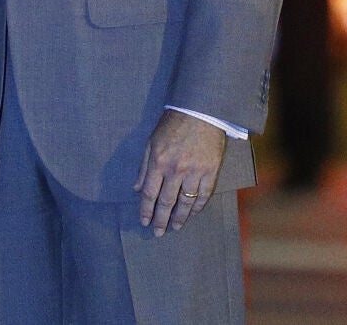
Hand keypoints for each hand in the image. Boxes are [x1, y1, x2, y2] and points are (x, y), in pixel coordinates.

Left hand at [133, 110, 226, 235]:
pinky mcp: (211, 172)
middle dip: (160, 219)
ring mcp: (194, 172)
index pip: (149, 193)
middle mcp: (175, 170)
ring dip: (179, 218)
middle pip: (166, 202)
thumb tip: (135, 189)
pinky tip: (192, 214)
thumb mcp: (150, 142)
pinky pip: (204, 195)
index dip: (145, 210)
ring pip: (185, 202)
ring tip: (174, 228)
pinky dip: (198, 207)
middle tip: (157, 233)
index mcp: (158, 162)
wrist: (200, 113)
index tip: (144, 221)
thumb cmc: (172, 125)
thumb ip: (143, 167)